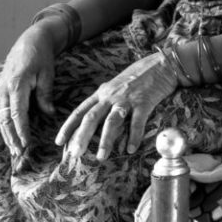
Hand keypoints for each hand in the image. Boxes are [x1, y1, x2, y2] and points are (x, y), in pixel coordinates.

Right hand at [0, 23, 61, 157]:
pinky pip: (0, 110)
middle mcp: (4, 88)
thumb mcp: (47, 74)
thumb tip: (48, 114)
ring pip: (0, 116)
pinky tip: (9, 134)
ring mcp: (0, 88)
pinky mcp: (1, 88)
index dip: (21, 131)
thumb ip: (45, 95)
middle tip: (18, 153)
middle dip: (11, 137)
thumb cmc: (41, 56)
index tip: (26, 145)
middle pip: (5, 119)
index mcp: (16, 84)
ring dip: (6, 133)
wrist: (31, 39)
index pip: (17, 114)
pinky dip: (5, 124)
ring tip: (13, 148)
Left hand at [55, 52, 179, 160]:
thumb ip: (106, 99)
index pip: (80, 111)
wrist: (162, 64)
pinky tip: (131, 149)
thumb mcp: (117, 86)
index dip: (68, 127)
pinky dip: (134, 137)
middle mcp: (111, 96)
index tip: (59, 142)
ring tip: (101, 157)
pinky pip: (137, 122)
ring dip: (105, 140)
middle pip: (91, 117)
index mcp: (102, 93)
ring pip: (112, 121)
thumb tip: (97, 117)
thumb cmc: (139, 76)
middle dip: (81, 136)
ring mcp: (127, 99)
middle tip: (74, 154)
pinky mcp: (144, 102)